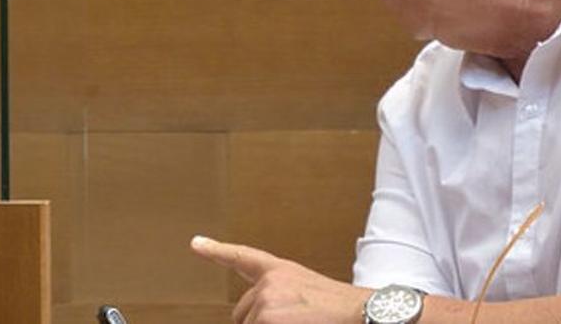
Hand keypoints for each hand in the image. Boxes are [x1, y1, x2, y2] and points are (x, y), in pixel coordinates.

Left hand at [190, 235, 371, 323]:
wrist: (363, 312)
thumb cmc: (340, 309)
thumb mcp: (306, 292)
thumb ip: (278, 296)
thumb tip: (252, 314)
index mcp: (279, 271)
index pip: (243, 258)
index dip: (217, 251)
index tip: (197, 243)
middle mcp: (269, 282)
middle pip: (241, 315)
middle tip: (293, 322)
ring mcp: (267, 301)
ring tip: (302, 323)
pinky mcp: (268, 320)